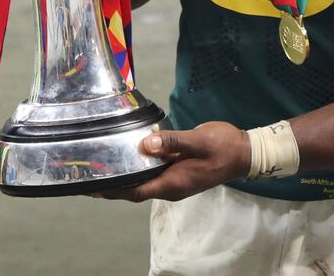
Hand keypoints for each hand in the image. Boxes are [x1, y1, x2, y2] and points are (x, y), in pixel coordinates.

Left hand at [95, 121, 250, 202]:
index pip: (135, 191)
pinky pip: (154, 171)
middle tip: (89, 175)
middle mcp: (171, 186)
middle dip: (113, 185)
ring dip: (125, 176)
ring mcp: (176, 179)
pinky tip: (132, 155)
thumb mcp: (198, 142)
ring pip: (144, 180)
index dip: (113, 190)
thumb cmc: (223, 148)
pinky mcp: (179, 170)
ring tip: (104, 165)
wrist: (244, 152)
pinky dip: (140, 166)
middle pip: (136, 189)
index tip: (92, 186)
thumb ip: (172, 142)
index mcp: (173, 183)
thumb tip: (145, 145)